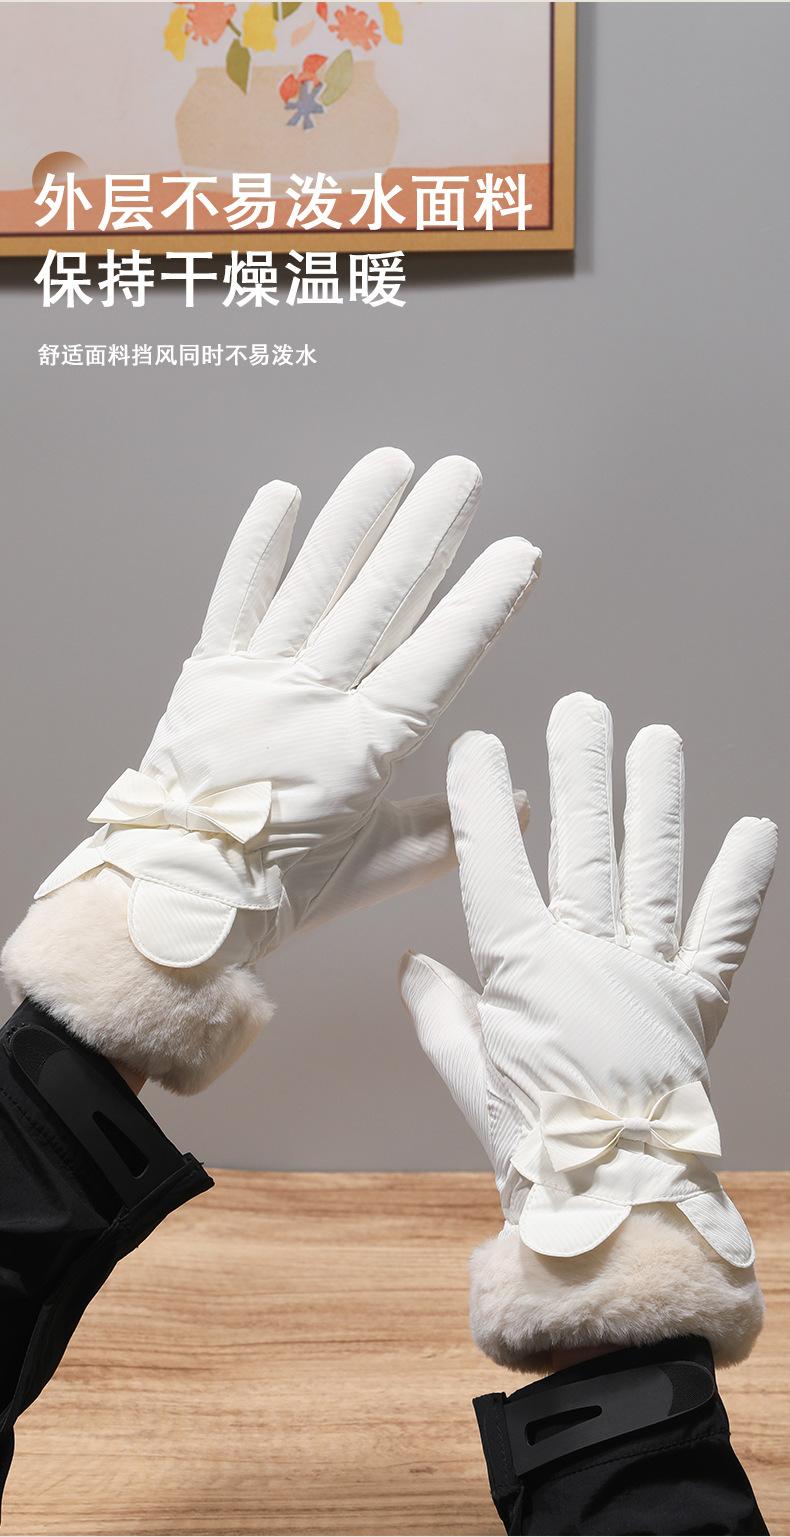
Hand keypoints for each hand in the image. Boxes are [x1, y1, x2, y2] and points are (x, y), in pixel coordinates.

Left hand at [37, 449, 540, 967]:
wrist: (173, 896)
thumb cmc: (276, 890)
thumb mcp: (375, 871)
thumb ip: (449, 832)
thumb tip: (511, 803)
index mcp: (362, 750)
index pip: (436, 662)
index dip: (481, 605)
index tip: (518, 555)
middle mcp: (311, 702)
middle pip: (381, 603)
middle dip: (427, 533)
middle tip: (462, 477)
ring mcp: (256, 681)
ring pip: (315, 586)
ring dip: (356, 520)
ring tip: (392, 465)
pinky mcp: (208, 674)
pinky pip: (235, 600)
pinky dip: (258, 549)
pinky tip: (284, 497)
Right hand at [402, 693, 776, 1268]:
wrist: (614, 1210)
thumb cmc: (536, 1148)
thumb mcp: (473, 1079)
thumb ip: (445, 1017)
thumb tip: (414, 969)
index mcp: (523, 973)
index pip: (494, 867)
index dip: (483, 801)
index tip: (478, 744)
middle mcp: (589, 960)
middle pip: (582, 849)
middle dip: (581, 773)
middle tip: (582, 709)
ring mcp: (648, 978)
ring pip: (650, 874)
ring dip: (655, 803)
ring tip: (659, 741)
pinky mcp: (697, 1006)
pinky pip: (721, 935)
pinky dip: (740, 885)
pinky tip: (755, 830)